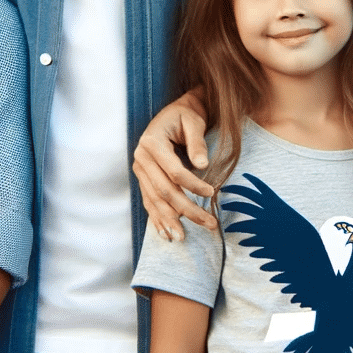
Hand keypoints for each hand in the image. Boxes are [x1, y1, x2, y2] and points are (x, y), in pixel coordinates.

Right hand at [133, 88, 217, 242]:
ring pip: (155, 200)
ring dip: (170, 221)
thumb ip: (197, 142)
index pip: (174, 171)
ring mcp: (140, 170)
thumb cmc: (186, 116)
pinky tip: (166, 234)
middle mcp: (141, 158)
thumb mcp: (194, 122)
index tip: (212, 193)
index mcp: (151, 142)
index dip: (193, 184)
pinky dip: (157, 219)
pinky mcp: (143, 179)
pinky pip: (149, 202)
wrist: (174, 114)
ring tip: (184, 238)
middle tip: (209, 223)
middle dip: (187, 210)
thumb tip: (202, 165)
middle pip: (164, 191)